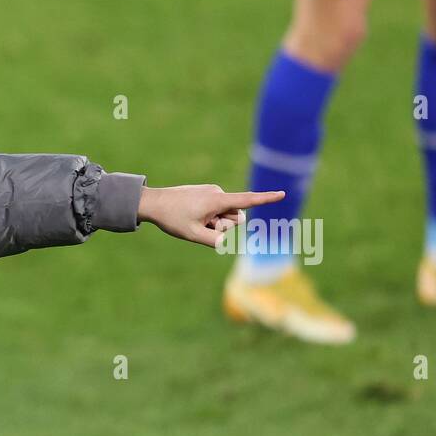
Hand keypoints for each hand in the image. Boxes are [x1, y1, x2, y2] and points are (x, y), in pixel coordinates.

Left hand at [137, 184, 285, 247]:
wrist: (153, 203)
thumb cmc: (172, 218)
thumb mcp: (192, 234)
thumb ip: (213, 241)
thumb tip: (226, 242)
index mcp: (217, 200)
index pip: (246, 201)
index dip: (266, 199)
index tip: (282, 194)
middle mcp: (218, 194)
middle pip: (235, 217)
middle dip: (223, 226)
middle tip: (201, 226)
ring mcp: (212, 193)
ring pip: (225, 215)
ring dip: (215, 223)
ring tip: (194, 220)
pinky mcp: (207, 194)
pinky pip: (216, 210)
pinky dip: (208, 217)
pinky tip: (191, 216)